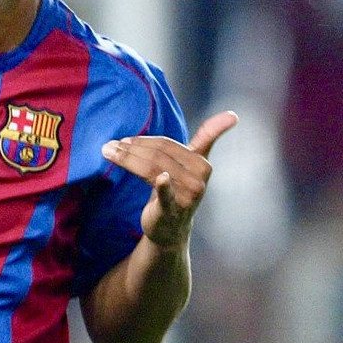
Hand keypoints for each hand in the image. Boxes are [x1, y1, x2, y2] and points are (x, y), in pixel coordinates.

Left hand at [101, 110, 238, 248]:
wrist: (170, 229)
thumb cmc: (179, 190)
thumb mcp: (193, 163)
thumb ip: (209, 137)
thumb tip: (233, 114)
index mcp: (202, 164)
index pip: (167, 144)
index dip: (145, 141)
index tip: (125, 140)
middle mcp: (198, 178)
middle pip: (157, 155)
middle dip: (131, 149)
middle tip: (110, 147)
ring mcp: (187, 195)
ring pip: (152, 168)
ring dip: (127, 159)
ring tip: (108, 153)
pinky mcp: (173, 209)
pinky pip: (167, 194)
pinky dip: (165, 185)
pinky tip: (162, 179)